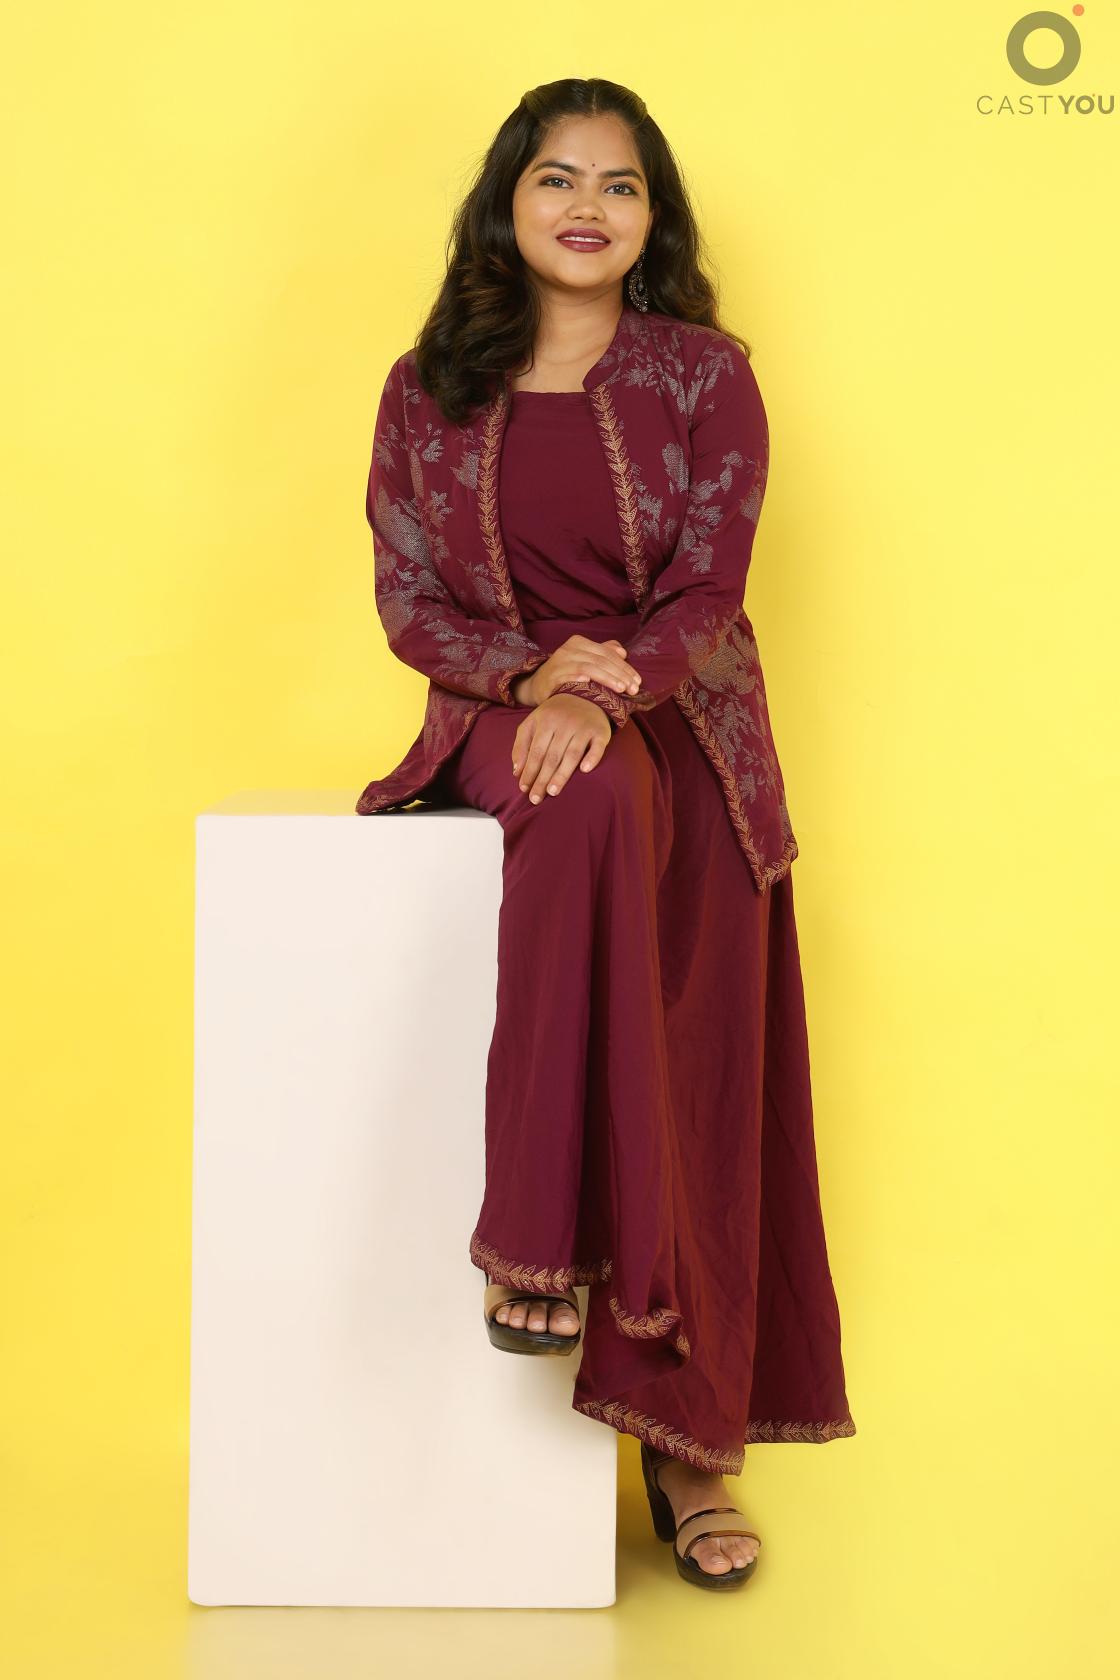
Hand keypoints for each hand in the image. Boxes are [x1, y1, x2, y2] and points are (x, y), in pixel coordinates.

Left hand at [512, 694, 612, 802]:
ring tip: (552, 792)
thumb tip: (516, 771)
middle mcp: (564, 723)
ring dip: (562, 774)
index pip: (536, 751)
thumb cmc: (555, 715)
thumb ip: (522, 744)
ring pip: (572, 754)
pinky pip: (597, 747)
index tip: (524, 789)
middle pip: (552, 756)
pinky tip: (585, 771)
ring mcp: (583, 727)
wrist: (584, 695)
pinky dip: (592, 758)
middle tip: (536, 798)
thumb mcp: (534, 723)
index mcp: (546, 721)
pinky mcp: (600, 731)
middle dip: (542, 779)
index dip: (529, 771)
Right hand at [514, 636, 641, 707]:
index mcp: (580, 642)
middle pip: (601, 660)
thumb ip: (604, 653)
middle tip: (634, 689)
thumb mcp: (585, 660)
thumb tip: (622, 651)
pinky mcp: (551, 676)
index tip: (638, 682)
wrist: (538, 685)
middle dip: (620, 674)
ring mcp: (559, 661)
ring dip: (607, 678)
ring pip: (588, 667)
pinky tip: (589, 683)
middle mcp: (569, 649)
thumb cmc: (566, 673)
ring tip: (621, 689)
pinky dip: (578, 677)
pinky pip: (567, 675)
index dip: (624, 667)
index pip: (607, 653)